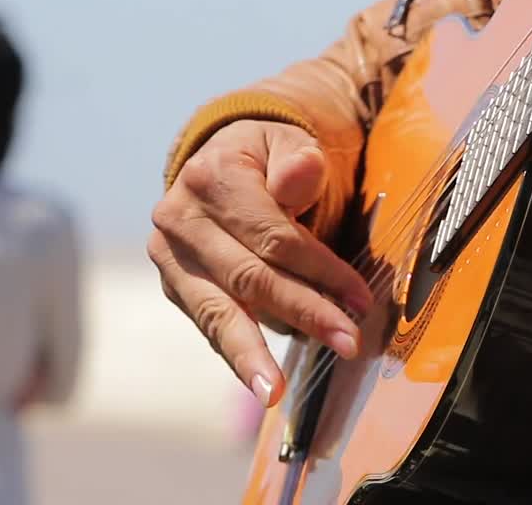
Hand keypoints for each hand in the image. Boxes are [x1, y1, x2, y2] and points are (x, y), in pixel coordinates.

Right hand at [148, 120, 372, 406]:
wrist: (222, 158)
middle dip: (304, 314)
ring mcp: (170, 255)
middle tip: (347, 342)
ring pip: (216, 312)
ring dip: (251, 354)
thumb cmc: (268, 154)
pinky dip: (236, 352)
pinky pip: (209, 323)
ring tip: (273, 391)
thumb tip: (300, 173)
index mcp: (210, 176)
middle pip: (249, 278)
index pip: (273, 236)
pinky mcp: (175, 284)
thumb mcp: (288, 141)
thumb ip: (298, 161)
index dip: (320, 269)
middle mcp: (179, 218)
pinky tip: (257, 382)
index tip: (361, 298)